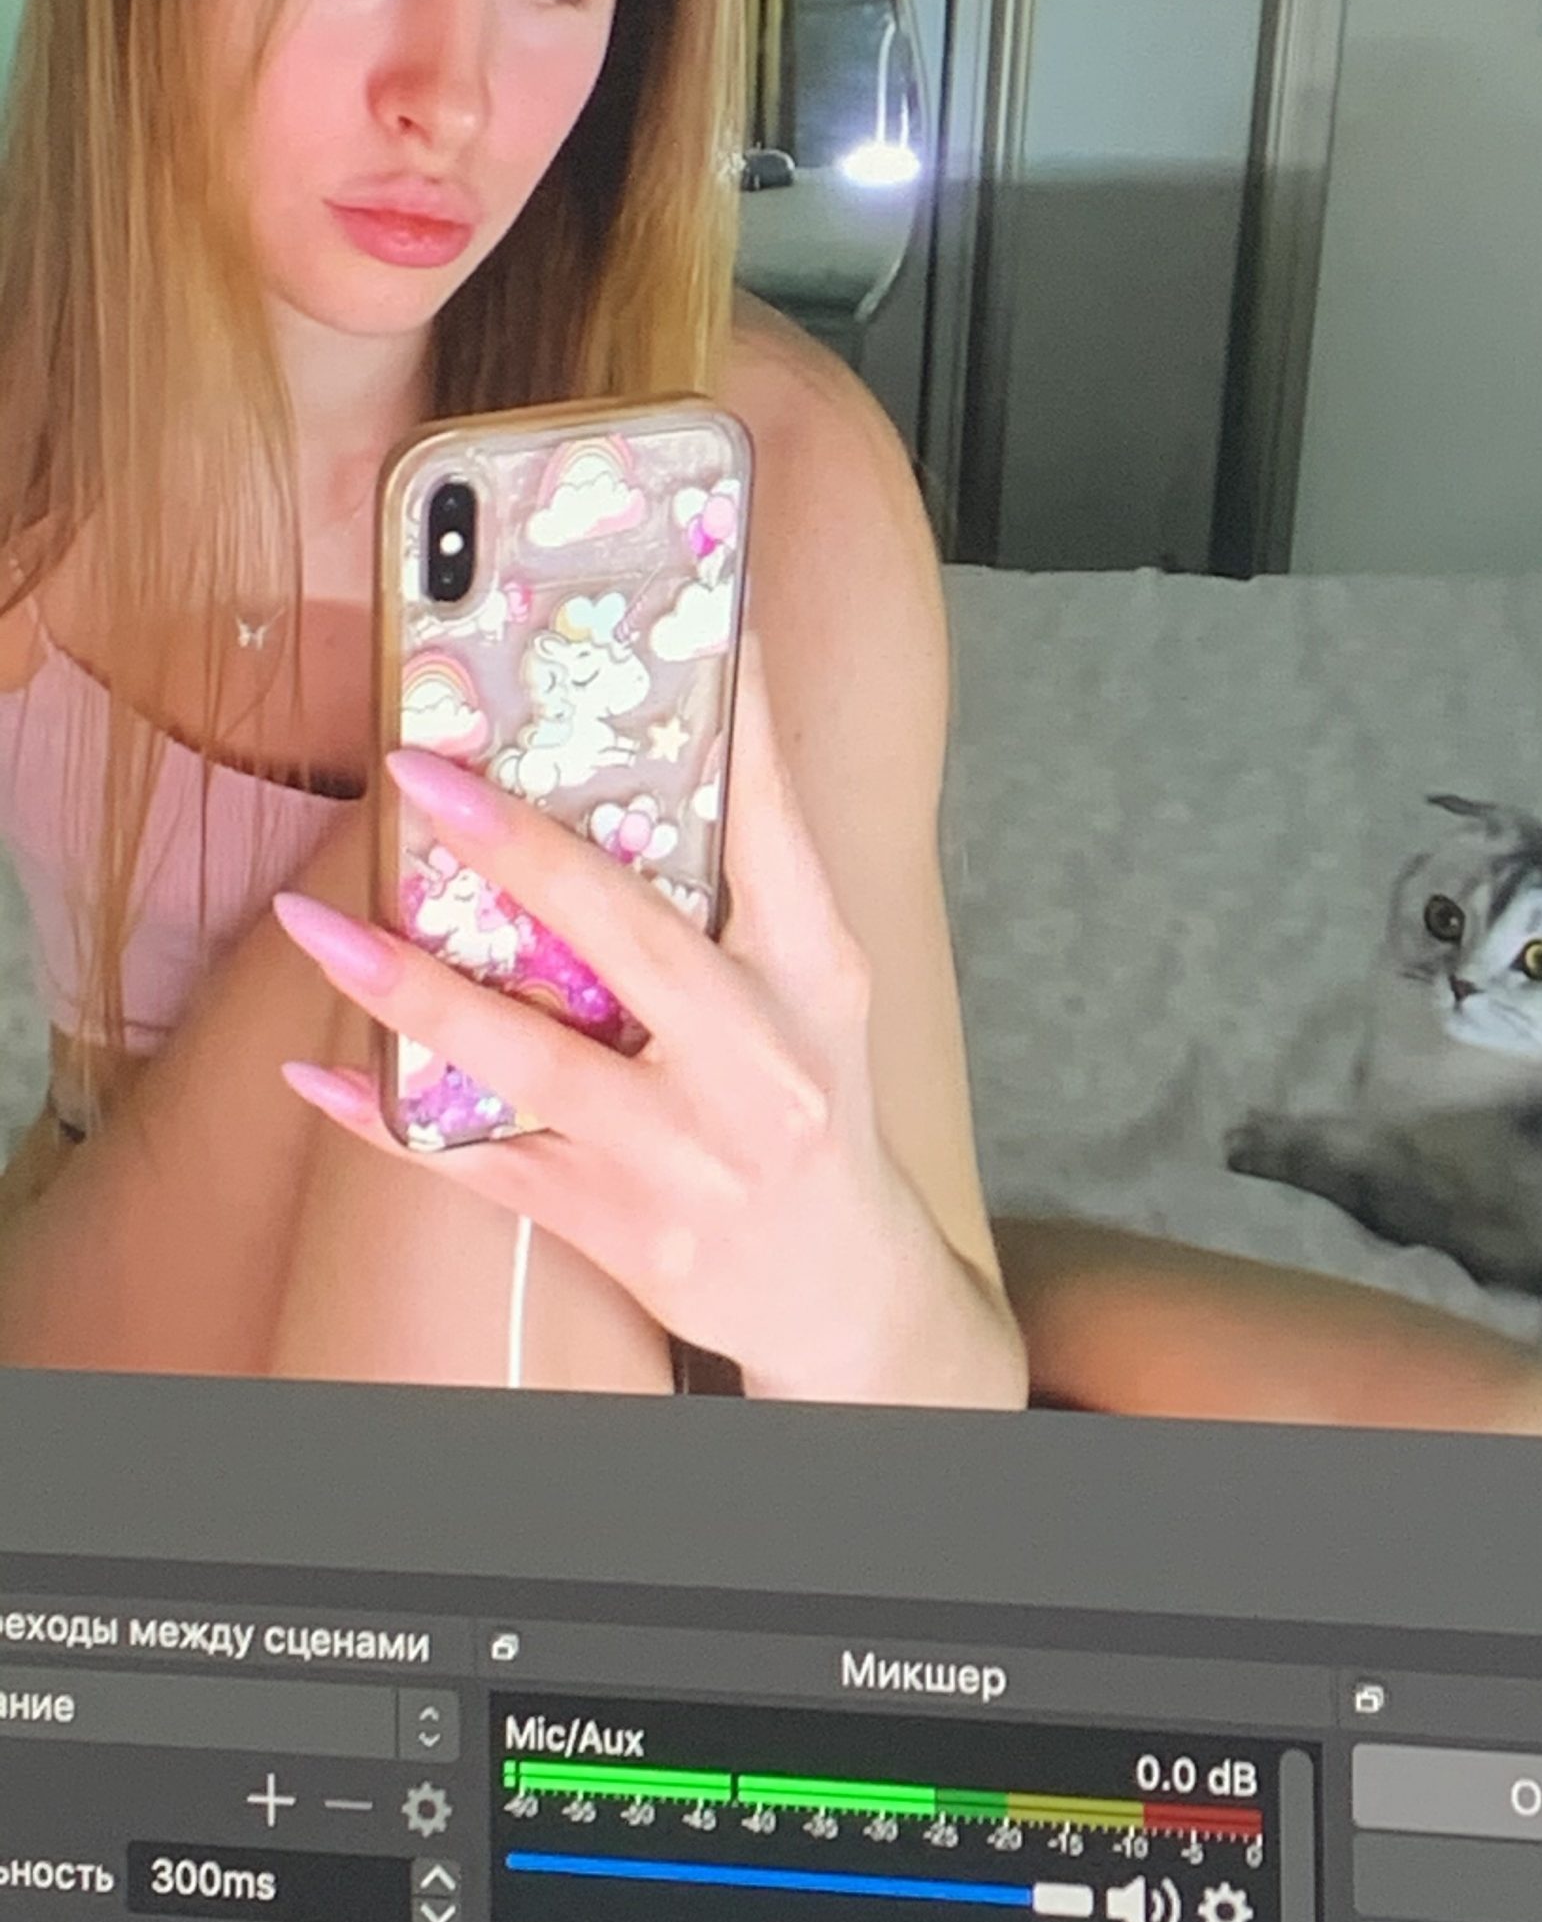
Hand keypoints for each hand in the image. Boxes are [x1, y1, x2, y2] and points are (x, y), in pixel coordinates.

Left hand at [272, 642, 996, 1401]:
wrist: (843, 1286)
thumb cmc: (812, 1109)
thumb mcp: (820, 994)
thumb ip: (750, 893)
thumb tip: (663, 757)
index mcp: (818, 974)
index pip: (772, 828)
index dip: (733, 730)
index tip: (685, 635)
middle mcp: (759, 1060)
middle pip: (632, 941)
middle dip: (518, 853)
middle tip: (419, 778)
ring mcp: (686, 1151)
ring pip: (534, 1063)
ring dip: (414, 993)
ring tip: (322, 928)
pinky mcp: (621, 1223)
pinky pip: (484, 1166)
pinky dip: (392, 1121)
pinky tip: (320, 1075)